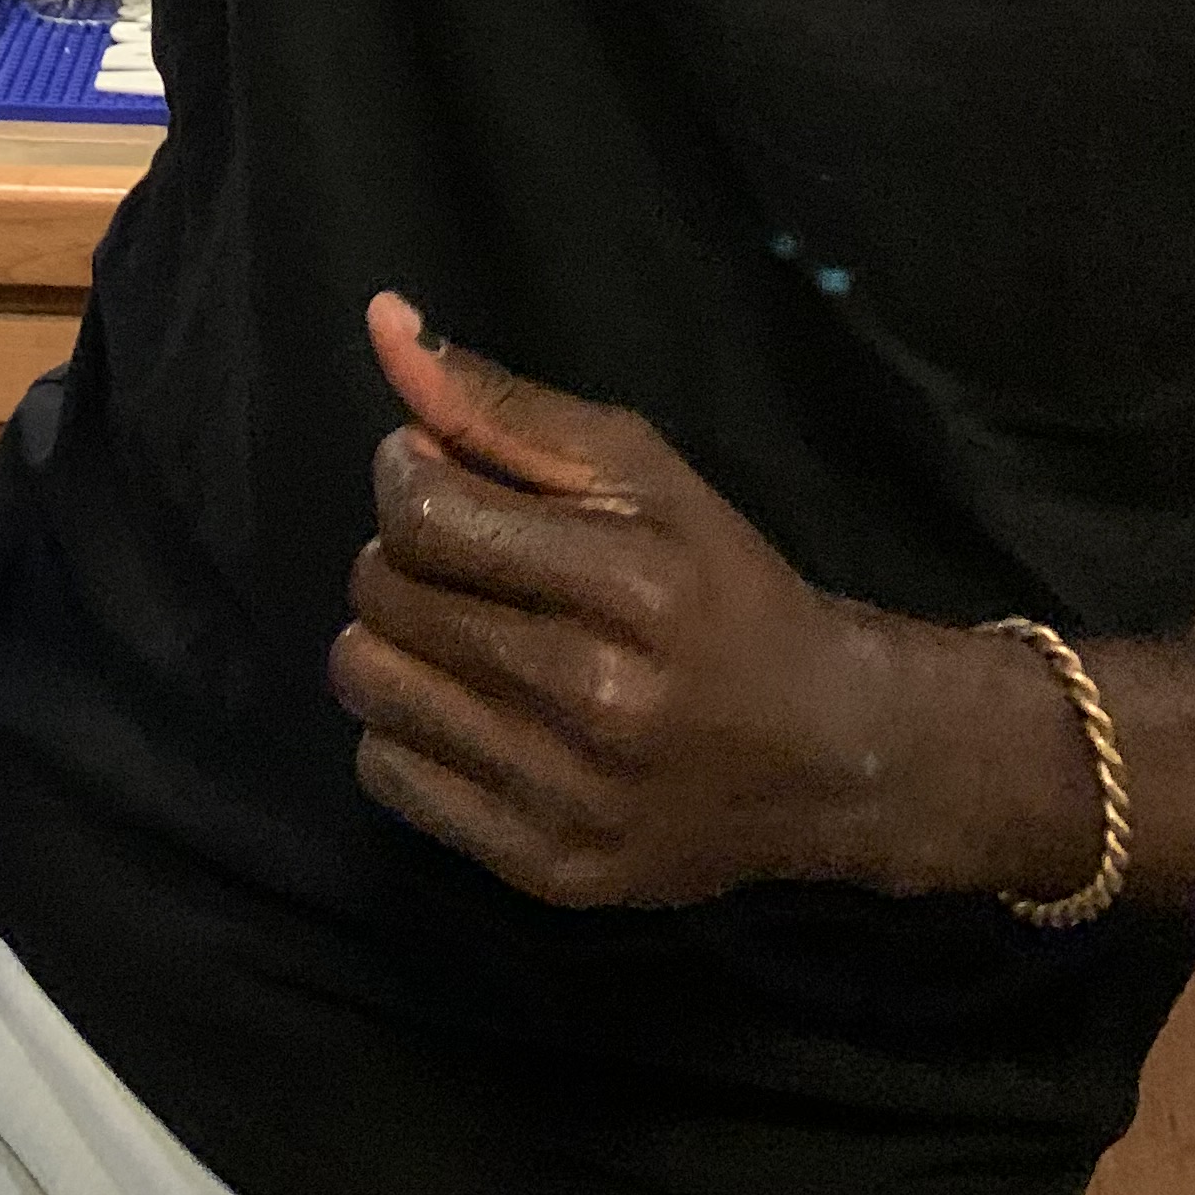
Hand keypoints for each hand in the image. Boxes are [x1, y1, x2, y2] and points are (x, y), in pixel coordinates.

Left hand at [328, 292, 901, 909]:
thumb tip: (382, 324)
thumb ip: (500, 405)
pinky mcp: (546, 870)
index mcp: (629, 581)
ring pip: (369, 685)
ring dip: (392, 642)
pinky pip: (388, 775)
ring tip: (457, 633)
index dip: (404, 476)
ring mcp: (567, 795)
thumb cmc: (722, 588)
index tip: (437, 476)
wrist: (825, 754)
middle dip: (401, 558)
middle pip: (386, 596)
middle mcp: (594, 696)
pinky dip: (405, 730)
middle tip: (462, 561)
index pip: (422, 513)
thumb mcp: (640, 470)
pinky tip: (469, 709)